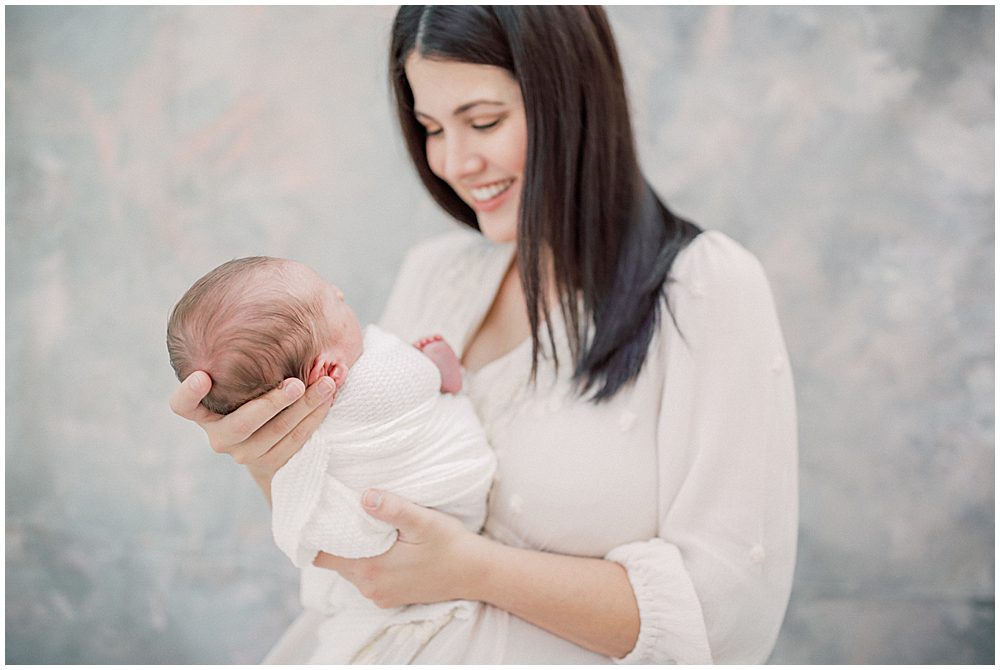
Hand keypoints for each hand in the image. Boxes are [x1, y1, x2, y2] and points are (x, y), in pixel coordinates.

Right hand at [169, 370, 336, 480]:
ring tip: (326, 384)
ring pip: (278, 431)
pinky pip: (296, 439)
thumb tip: (274, 306)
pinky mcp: (271, 463)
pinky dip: (315, 415)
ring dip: (306, 406)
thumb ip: (244, 356)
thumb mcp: (242, 378)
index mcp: (202, 411)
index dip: (189, 393)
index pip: (182, 406)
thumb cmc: (253, 392)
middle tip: (296, 383)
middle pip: (241, 423)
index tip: (202, 375)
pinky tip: (329, 397)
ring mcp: (244, 453)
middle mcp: (219, 436)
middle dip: (272, 402)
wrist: (268, 442)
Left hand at [312, 489, 486, 608]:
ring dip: (353, 549)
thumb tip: (364, 496)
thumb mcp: (424, 521)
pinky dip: (367, 561)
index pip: (322, 555)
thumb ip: (393, 509)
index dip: (318, 534)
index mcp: (371, 569)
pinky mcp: (389, 598)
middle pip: (334, 561)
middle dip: (336, 538)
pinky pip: (366, 578)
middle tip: (342, 511)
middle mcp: (370, 588)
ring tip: (363, 524)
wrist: (475, 573)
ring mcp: (379, 595)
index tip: (321, 512)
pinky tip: (382, 543)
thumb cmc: (450, 545)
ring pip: (349, 569)